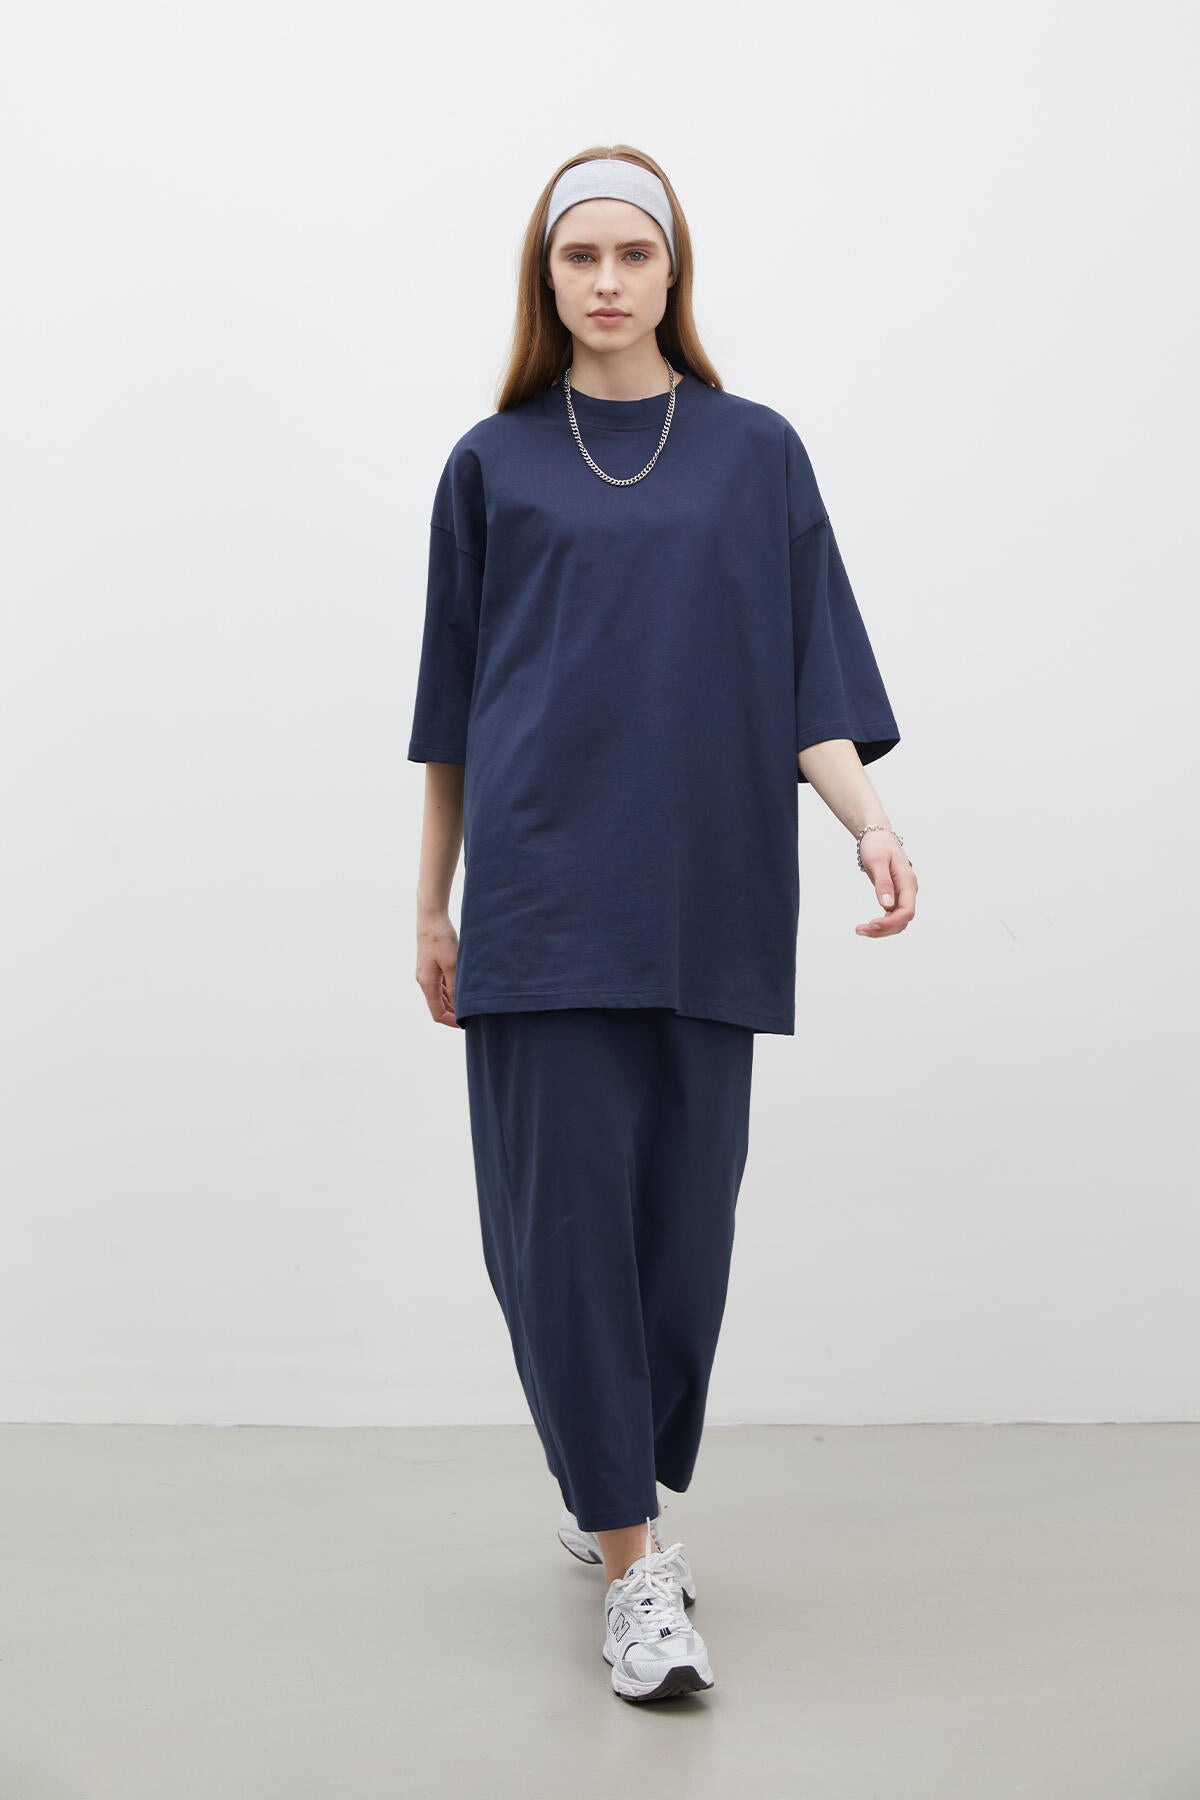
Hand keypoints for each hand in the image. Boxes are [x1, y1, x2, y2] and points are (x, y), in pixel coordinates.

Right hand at [416, 911, 462, 1025]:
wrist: (431, 917)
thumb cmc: (441, 938)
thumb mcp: (452, 964)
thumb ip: (455, 987)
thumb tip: (460, 1007)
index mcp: (427, 984)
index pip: (437, 1014)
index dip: (452, 1022)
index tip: (468, 1023)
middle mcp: (425, 982)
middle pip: (439, 1007)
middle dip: (455, 1013)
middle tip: (475, 1014)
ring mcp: (427, 974)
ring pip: (441, 997)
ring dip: (454, 1003)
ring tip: (473, 1003)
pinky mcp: (431, 967)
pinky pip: (442, 986)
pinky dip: (452, 992)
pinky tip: (465, 989)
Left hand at [855, 838, 916, 937]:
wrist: (877, 836)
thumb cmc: (877, 845)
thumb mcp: (877, 861)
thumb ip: (883, 883)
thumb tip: (887, 905)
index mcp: (907, 882)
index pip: (907, 911)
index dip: (891, 922)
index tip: (872, 923)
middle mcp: (908, 891)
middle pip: (902, 920)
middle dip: (883, 929)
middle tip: (860, 930)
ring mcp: (902, 895)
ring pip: (897, 921)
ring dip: (881, 929)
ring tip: (860, 930)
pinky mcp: (894, 896)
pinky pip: (891, 916)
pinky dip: (880, 924)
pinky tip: (867, 926)